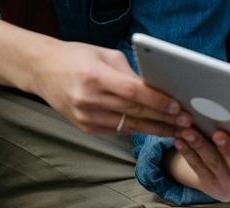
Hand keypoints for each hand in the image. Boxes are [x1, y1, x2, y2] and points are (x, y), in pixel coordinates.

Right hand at [31, 42, 189, 136]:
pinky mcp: (86, 128)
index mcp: (94, 77)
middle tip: (187, 123)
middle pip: (135, 112)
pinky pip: (119, 130)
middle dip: (164, 119)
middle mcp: (89, 100)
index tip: (178, 107)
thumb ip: (130, 73)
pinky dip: (139, 130)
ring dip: (156, 129)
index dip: (158, 102)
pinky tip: (156, 130)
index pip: (133, 93)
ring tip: (178, 130)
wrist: (42, 71)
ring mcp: (86, 117)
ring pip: (129, 126)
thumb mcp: (104, 55)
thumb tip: (158, 89)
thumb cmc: (76, 58)